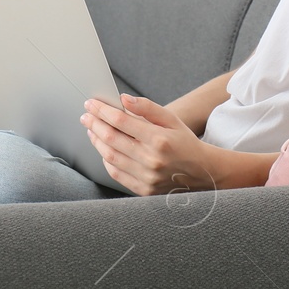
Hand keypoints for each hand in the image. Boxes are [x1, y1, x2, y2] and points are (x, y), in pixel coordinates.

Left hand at [81, 94, 222, 195]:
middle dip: (94, 124)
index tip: (91, 104)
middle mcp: (151, 159)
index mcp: (158, 139)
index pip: (121, 121)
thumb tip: (123, 99)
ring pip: (110, 157)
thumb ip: (147, 107)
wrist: (202, 172)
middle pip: (111, 138)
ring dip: (96, 141)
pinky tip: (104, 149)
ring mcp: (147, 177)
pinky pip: (116, 174)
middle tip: (86, 115)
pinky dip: (106, 160)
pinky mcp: (144, 190)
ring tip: (92, 130)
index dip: (102, 111)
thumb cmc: (184, 142)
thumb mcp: (171, 119)